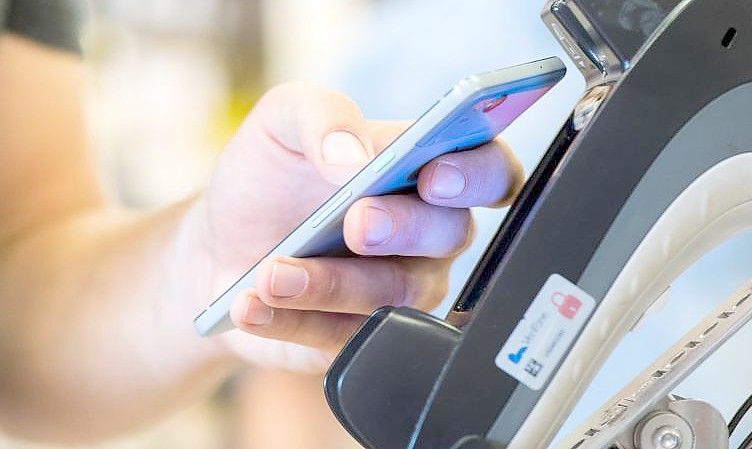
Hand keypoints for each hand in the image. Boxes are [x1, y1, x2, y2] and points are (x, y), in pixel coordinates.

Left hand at [180, 82, 523, 370]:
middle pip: (452, 235)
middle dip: (405, 228)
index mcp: (423, 169)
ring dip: (331, 282)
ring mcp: (397, 289)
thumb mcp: (281, 123)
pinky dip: (292, 320)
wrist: (220, 239)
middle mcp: (425, 234)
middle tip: (357, 222)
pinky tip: (250, 304)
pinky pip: (341, 338)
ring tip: (271, 273)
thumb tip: (355, 155)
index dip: (479, 175)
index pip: (489, 170)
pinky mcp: (360, 336)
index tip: (435, 176)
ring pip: (395, 295)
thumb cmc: (268, 175)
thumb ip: (322, 116)